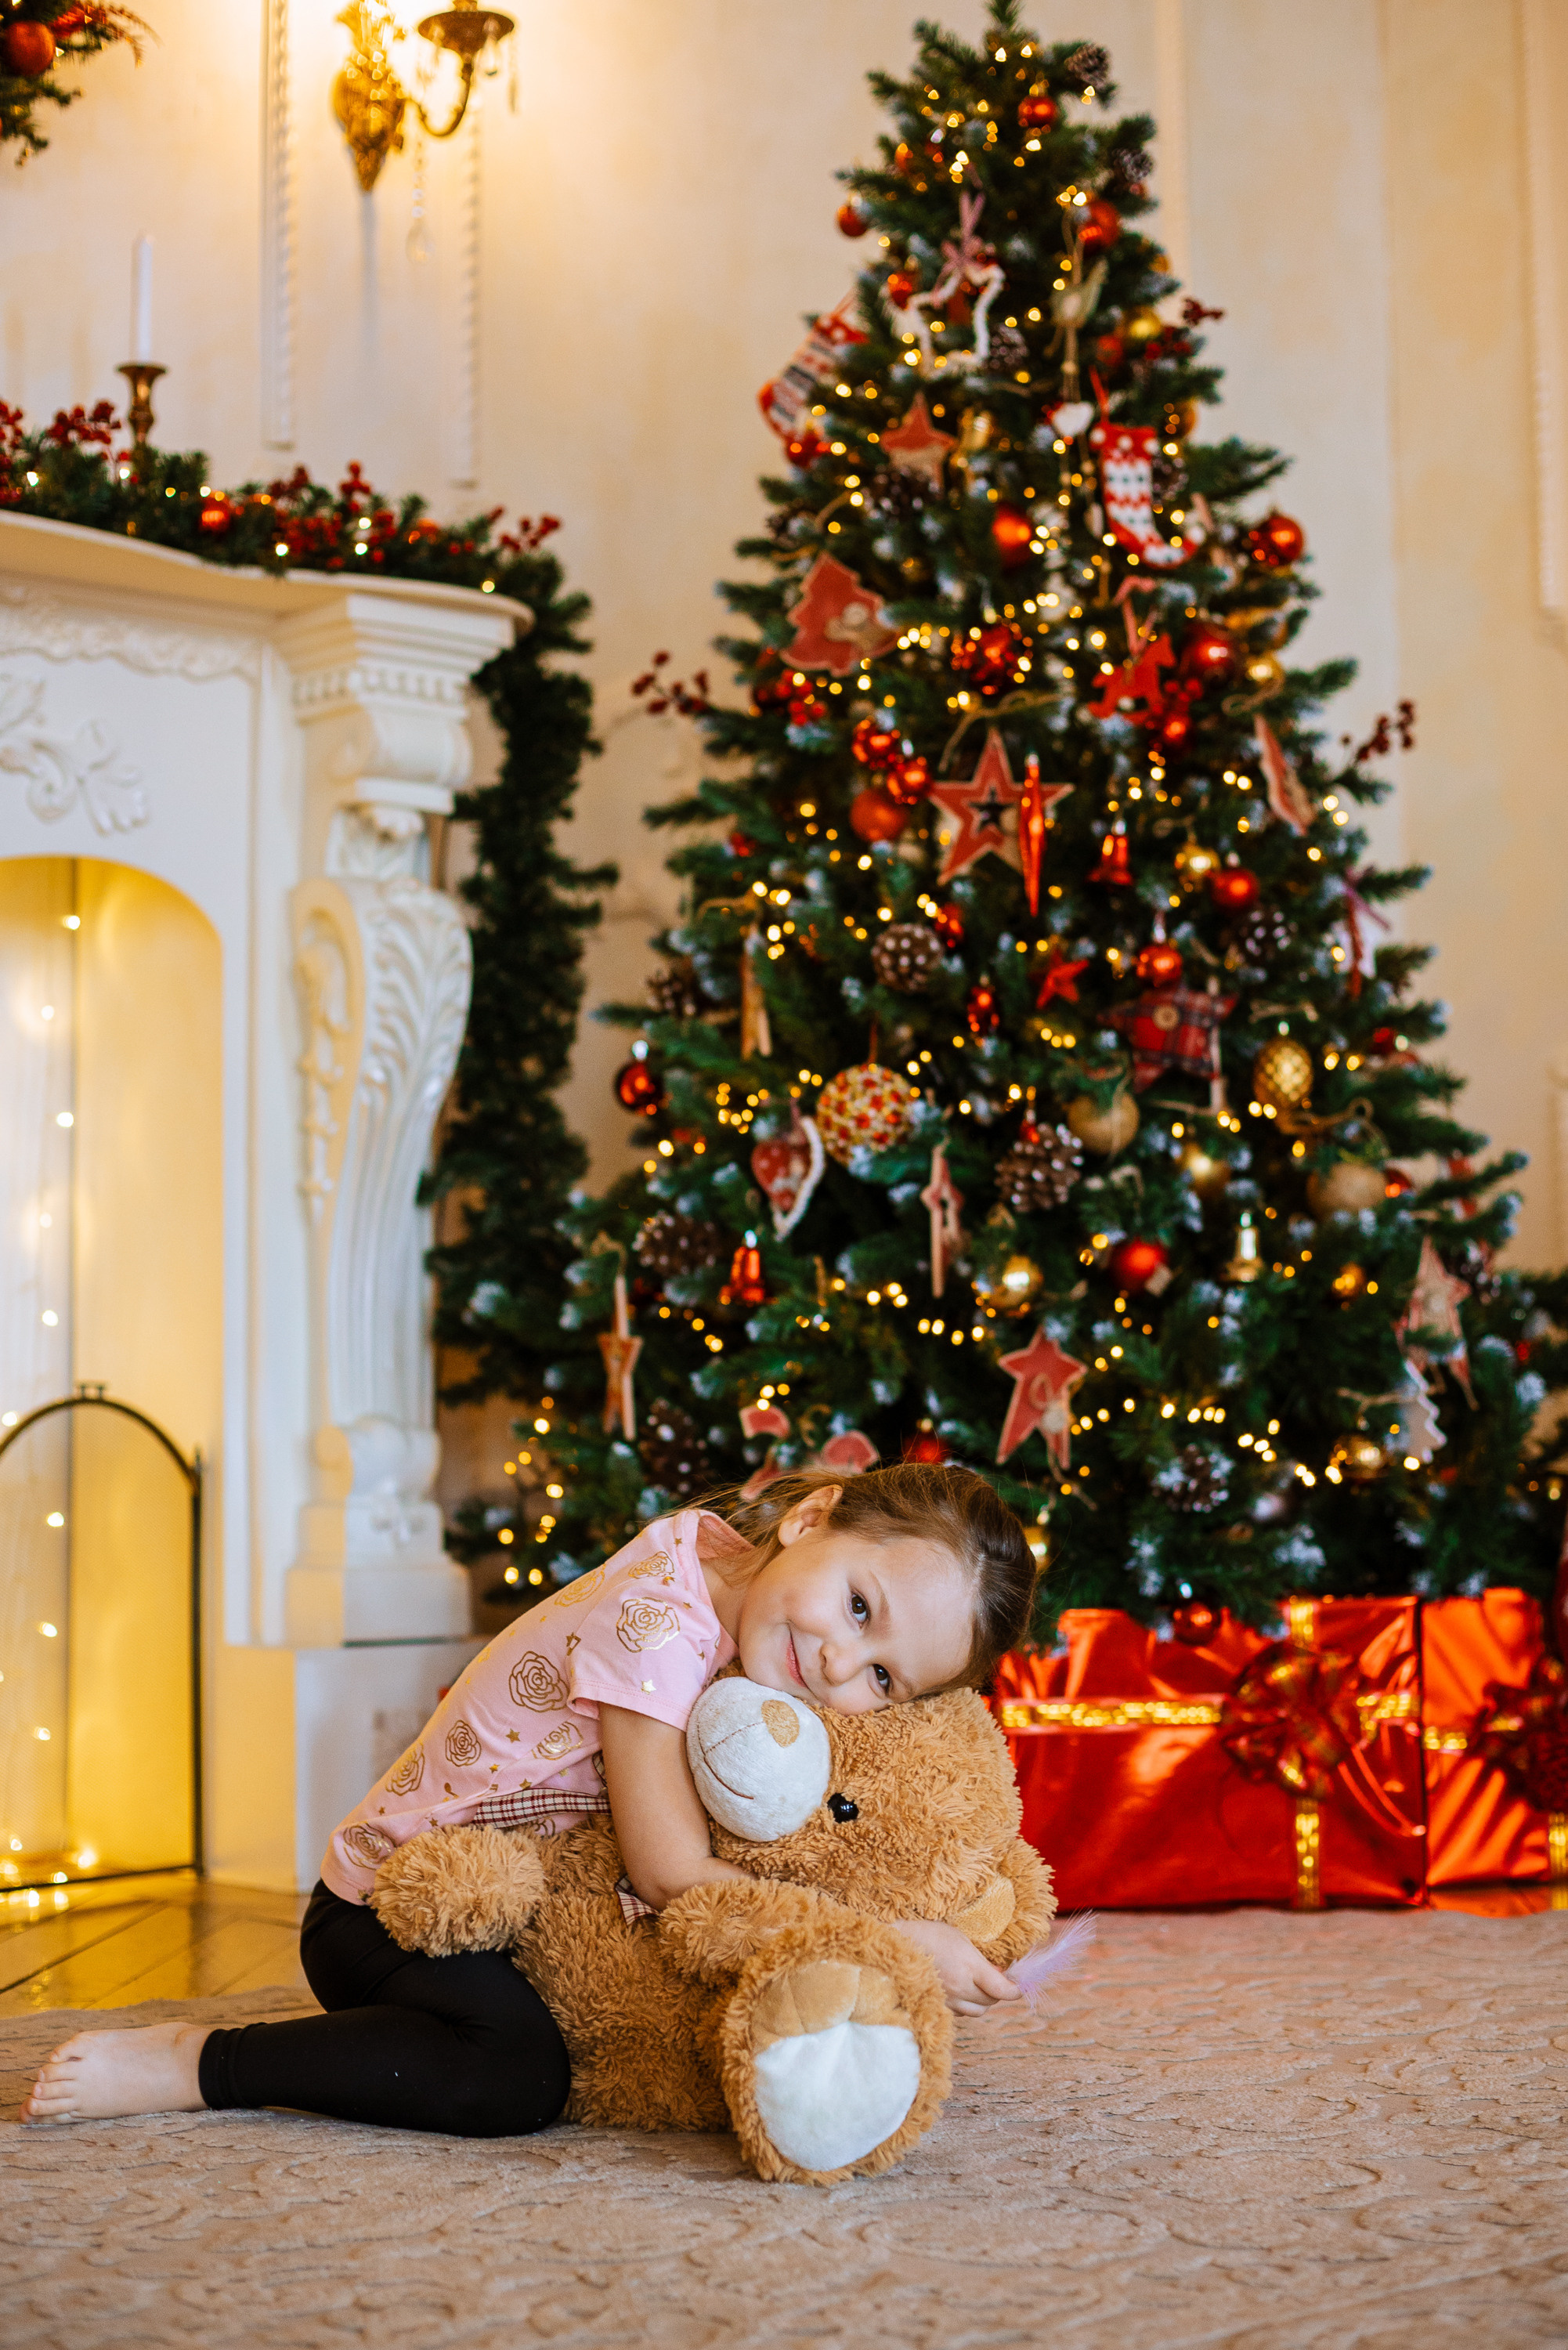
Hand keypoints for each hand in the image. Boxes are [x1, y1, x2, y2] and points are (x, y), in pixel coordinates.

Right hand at [893, 1918, 1023, 2016]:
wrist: (897, 1943)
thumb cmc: (930, 1934)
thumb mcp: (961, 1939)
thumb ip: (981, 1960)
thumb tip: (999, 1974)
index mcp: (969, 1966)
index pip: (1002, 1990)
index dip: (1015, 1991)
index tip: (1018, 1987)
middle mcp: (960, 1987)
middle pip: (990, 2002)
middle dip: (997, 1993)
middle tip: (995, 1980)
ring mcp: (947, 1999)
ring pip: (976, 2012)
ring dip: (981, 2001)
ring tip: (977, 1986)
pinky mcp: (936, 2005)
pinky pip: (960, 2013)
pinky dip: (965, 2004)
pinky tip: (959, 1990)